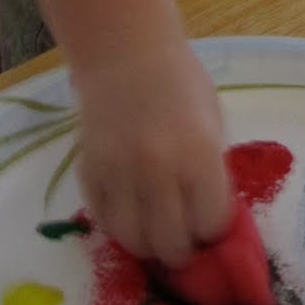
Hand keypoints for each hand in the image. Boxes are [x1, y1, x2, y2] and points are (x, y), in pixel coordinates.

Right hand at [72, 35, 231, 267]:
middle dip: (183, 250)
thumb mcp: (213, 121)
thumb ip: (212, 169)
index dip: (214, 231)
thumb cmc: (182, 81)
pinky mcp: (90, 173)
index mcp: (199, 153)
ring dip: (148, 246)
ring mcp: (120, 174)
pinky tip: (131, 216)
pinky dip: (118, 227)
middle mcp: (158, 170)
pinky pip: (103, 221)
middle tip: (186, 243)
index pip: (210, 222)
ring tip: (157, 235)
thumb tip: (211, 217)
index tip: (213, 227)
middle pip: (171, 243)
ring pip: (133, 241)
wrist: (128, 54)